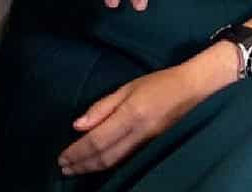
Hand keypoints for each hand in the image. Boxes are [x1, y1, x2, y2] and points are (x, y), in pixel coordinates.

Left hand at [57, 66, 209, 175]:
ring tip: (75, 169)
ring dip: (91, 168)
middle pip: (104, 156)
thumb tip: (78, 125)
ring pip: (113, 162)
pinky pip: (123, 159)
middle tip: (63, 168)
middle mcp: (138, 133)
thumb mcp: (128, 87)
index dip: (78, 151)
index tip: (62, 157)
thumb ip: (103, 106)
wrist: (190, 89)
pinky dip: (106, 164)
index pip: (98, 139)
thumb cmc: (157, 82)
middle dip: (81, 164)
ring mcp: (145, 143)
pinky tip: (96, 164)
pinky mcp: (150, 146)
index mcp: (131, 114)